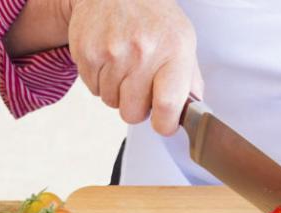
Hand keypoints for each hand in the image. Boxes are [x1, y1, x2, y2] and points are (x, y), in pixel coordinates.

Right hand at [67, 0, 202, 134]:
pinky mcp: (87, 53)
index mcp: (174, 52)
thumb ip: (189, 82)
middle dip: (137, 106)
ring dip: (118, 92)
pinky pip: (93, 89)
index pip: (168, 106)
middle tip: (141, 85)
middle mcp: (143, 52)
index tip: (164, 123)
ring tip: (125, 66)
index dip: (165, 124)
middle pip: (133, 113)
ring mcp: (112, 52)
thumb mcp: (184, 43)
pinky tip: (110, 59)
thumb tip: (192, 115)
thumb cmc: (154, 20)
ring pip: (111, 102)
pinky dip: (101, 80)